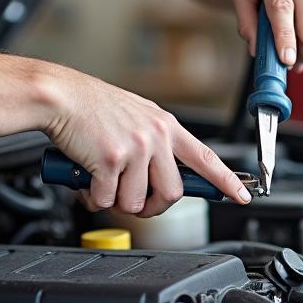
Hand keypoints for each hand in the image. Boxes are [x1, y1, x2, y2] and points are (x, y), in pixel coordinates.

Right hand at [43, 67, 250, 217]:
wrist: (61, 96)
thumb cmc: (90, 107)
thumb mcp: (135, 117)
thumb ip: (152, 143)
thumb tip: (156, 179)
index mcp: (165, 125)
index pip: (206, 158)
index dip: (227, 181)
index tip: (241, 196)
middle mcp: (155, 136)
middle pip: (172, 193)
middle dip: (152, 206)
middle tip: (133, 201)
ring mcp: (135, 148)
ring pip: (137, 202)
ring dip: (116, 201)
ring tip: (102, 182)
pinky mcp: (111, 160)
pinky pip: (107, 199)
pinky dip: (94, 197)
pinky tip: (86, 180)